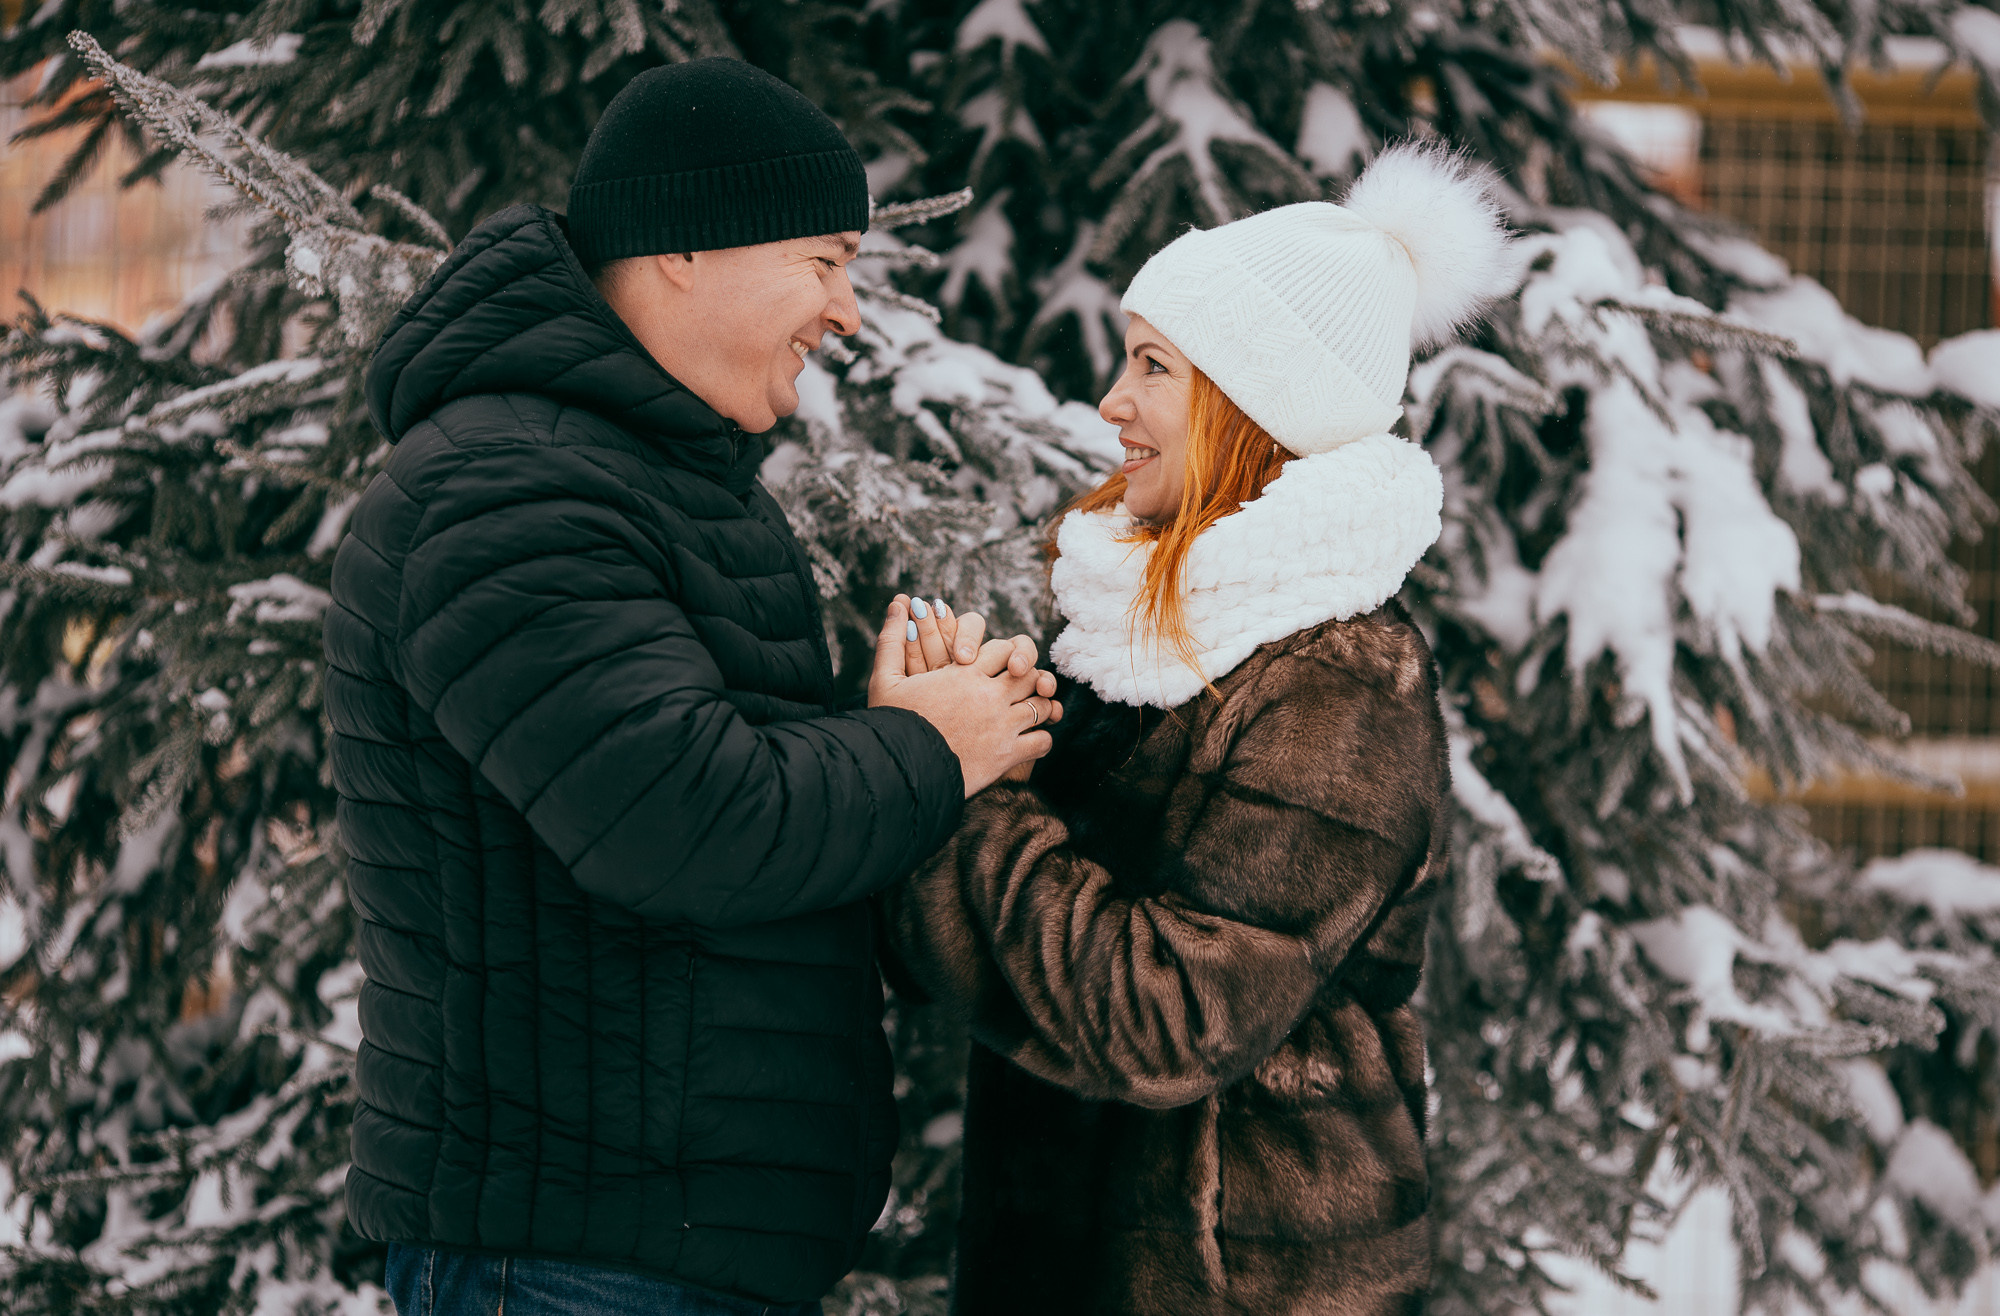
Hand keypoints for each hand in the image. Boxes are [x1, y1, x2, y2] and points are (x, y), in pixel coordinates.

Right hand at [869, 597, 1062, 795]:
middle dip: (1028, 677)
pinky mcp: (1007, 755)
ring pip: (1040, 705)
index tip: (1002, 666)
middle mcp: (989, 695)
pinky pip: (1042, 742)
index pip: (1004, 649)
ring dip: (1039, 706)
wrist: (899, 771)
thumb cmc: (891, 724)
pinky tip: (1032, 740)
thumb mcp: (886, 679)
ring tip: (1031, 711)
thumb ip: (893, 640)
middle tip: (1023, 686)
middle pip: (1029, 673)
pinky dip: (1042, 739)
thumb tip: (897, 602)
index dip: (1007, 655)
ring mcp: (1002, 725)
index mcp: (965, 673)